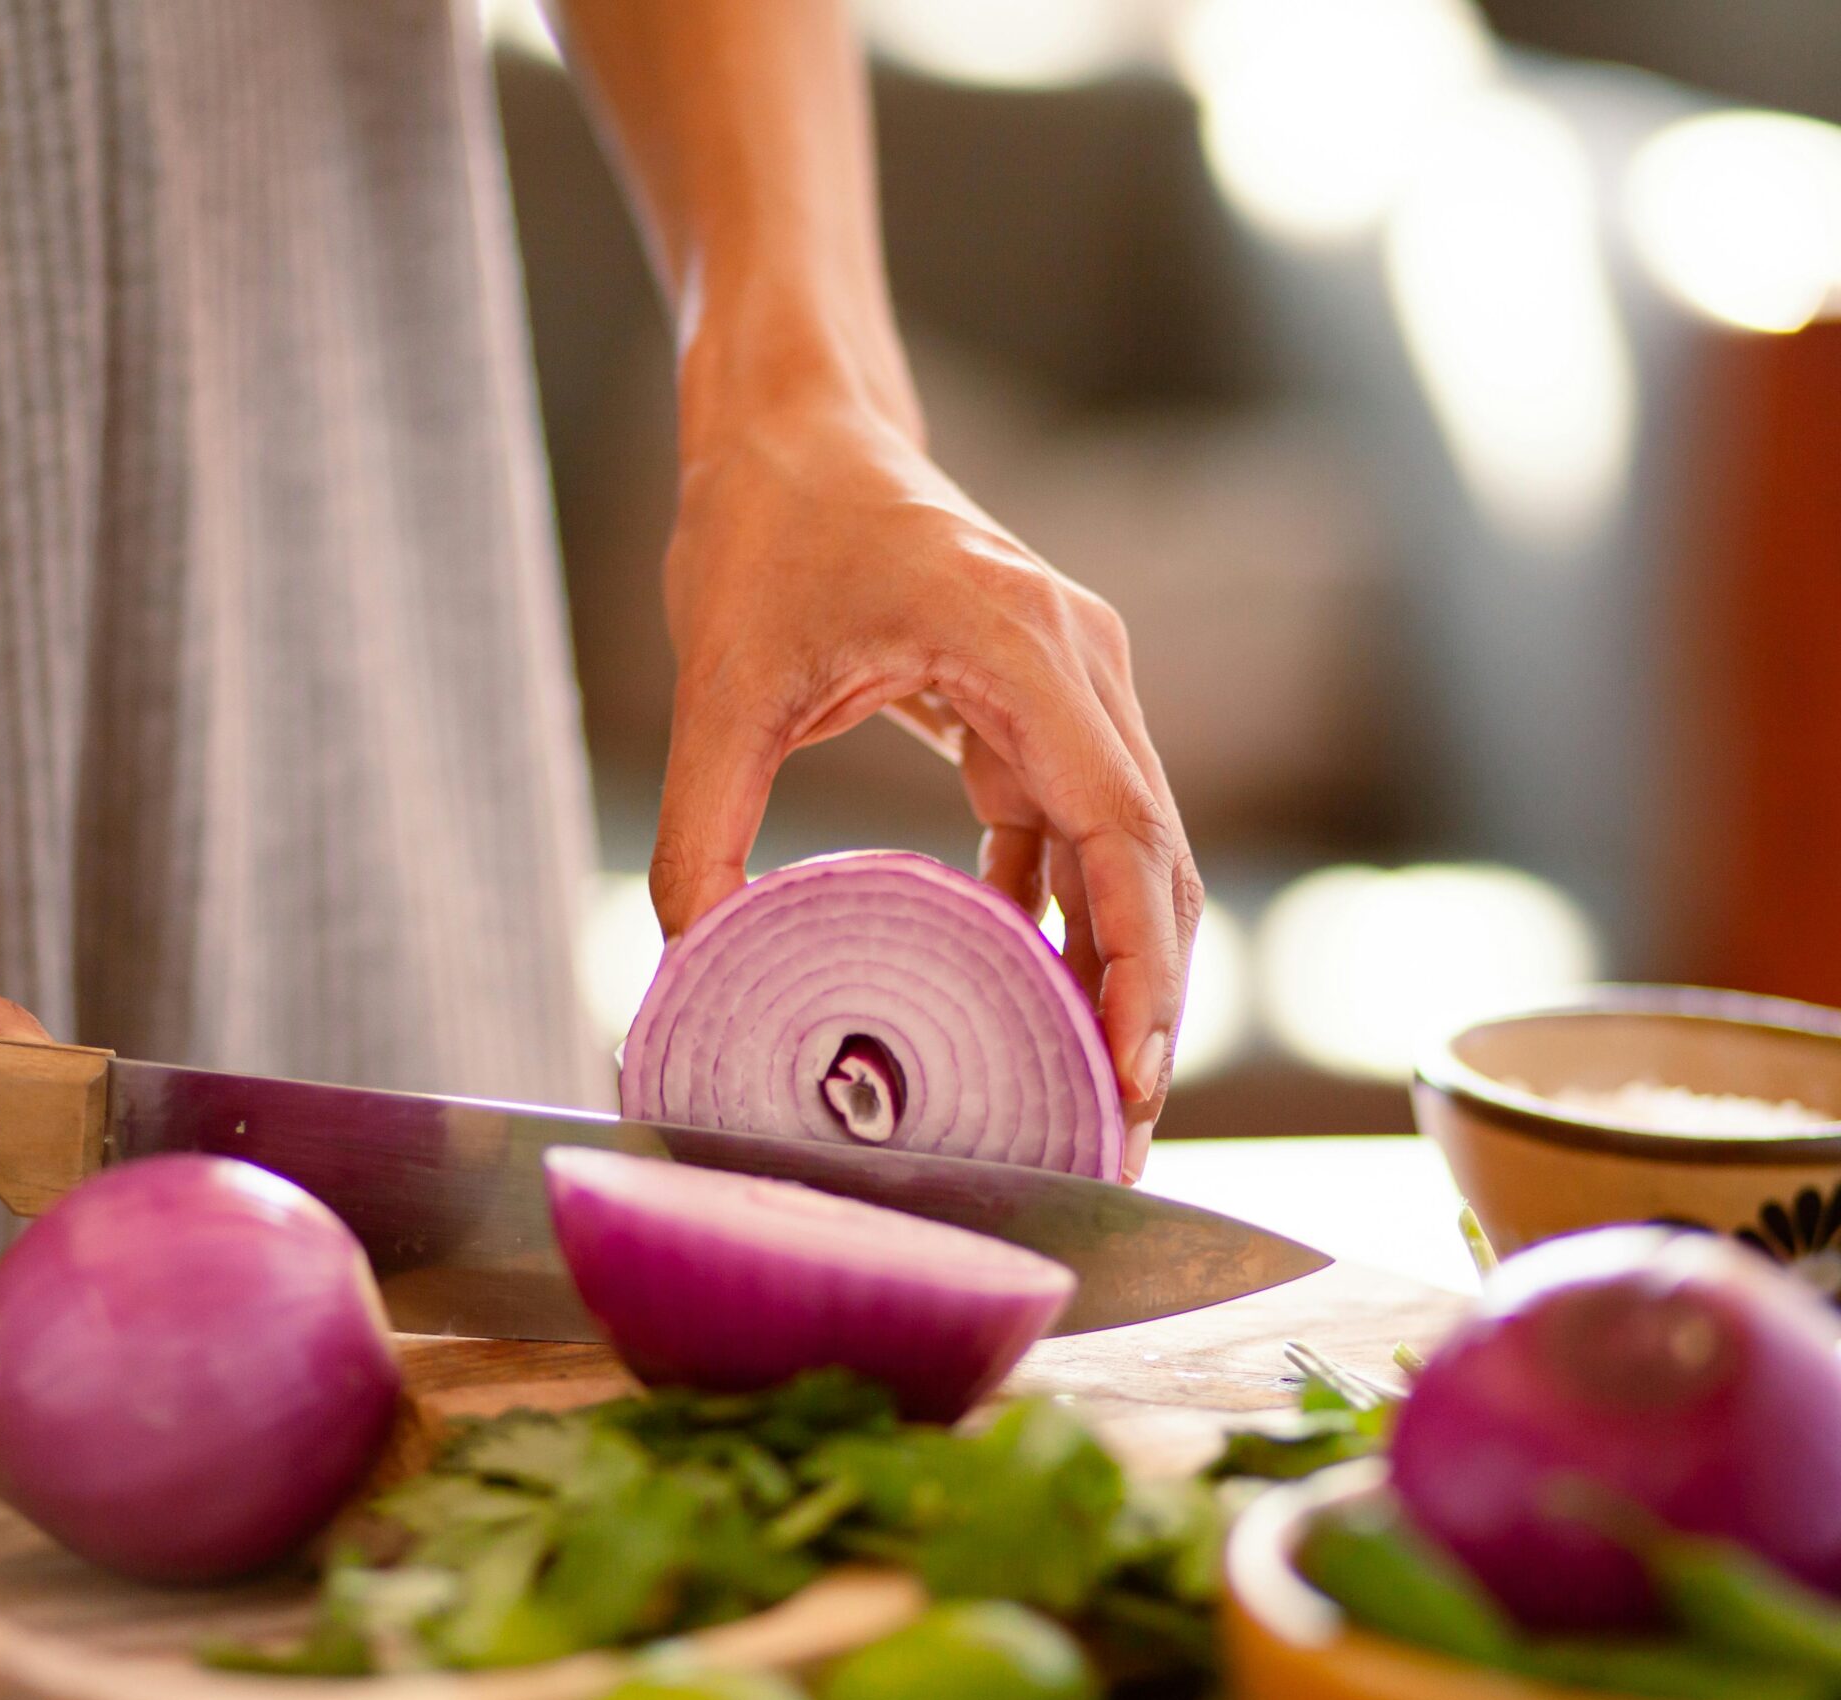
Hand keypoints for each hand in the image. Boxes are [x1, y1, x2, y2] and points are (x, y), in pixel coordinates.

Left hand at [646, 396, 1201, 1181]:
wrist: (794, 423)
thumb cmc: (767, 527)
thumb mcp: (720, 686)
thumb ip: (703, 835)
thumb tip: (687, 976)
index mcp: (1026, 647)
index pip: (1124, 830)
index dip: (1138, 964)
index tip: (1131, 1076)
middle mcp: (1079, 663)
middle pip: (1153, 859)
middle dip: (1144, 1001)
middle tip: (1118, 1134)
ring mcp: (1071, 681)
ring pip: (1126, 851)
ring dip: (1111, 969)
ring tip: (1085, 1095)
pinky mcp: (1036, 702)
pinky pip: (1071, 827)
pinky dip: (1058, 915)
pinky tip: (1021, 998)